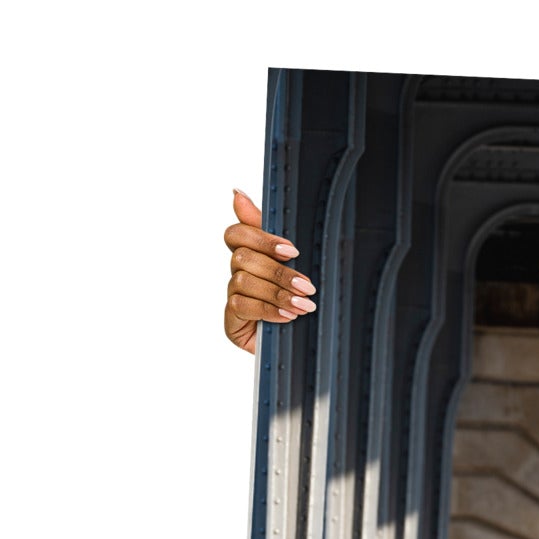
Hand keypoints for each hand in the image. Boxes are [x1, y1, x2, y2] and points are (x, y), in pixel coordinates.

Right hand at [224, 188, 315, 353]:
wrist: (304, 345)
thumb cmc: (299, 300)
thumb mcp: (295, 264)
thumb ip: (271, 232)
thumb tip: (236, 193)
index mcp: (251, 255)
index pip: (237, 234)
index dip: (261, 238)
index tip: (292, 250)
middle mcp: (238, 273)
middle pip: (243, 258)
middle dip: (278, 272)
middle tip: (307, 285)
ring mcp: (233, 297)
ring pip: (244, 281)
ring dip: (278, 293)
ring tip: (304, 305)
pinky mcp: (231, 321)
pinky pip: (242, 306)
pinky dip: (269, 310)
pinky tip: (288, 317)